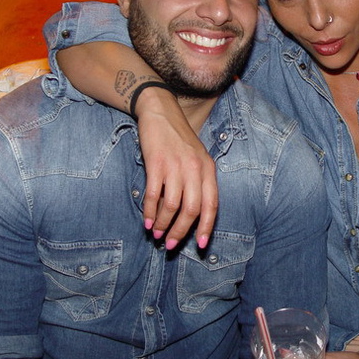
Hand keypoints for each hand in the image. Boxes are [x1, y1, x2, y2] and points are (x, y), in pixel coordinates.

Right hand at [136, 87, 218, 248]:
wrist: (161, 112)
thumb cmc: (178, 140)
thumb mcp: (195, 160)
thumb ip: (196, 184)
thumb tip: (186, 217)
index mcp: (208, 170)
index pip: (211, 205)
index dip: (206, 228)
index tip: (199, 245)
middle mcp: (195, 169)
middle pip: (191, 210)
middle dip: (180, 232)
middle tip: (170, 244)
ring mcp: (176, 165)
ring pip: (172, 205)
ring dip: (162, 224)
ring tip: (156, 233)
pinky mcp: (156, 163)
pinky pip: (153, 194)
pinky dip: (149, 211)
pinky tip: (146, 220)